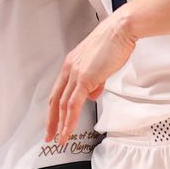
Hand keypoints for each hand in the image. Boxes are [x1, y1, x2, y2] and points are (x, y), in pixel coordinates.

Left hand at [45, 14, 137, 145]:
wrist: (120, 30)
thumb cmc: (114, 43)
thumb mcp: (100, 65)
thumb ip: (94, 80)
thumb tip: (92, 94)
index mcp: (71, 64)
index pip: (58, 91)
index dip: (54, 108)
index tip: (53, 120)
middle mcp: (69, 69)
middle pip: (55, 100)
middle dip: (51, 120)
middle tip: (49, 135)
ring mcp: (75, 74)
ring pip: (62, 105)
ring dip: (60, 124)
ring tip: (60, 138)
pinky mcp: (85, 78)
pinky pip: (74, 104)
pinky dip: (70, 119)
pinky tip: (69, 130)